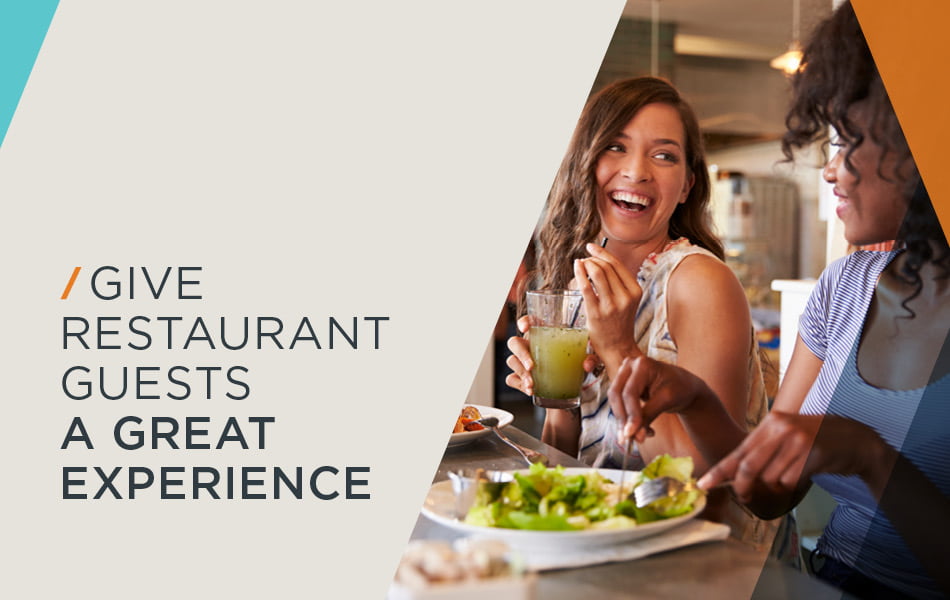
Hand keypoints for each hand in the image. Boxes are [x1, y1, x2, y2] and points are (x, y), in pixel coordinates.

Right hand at [505, 315, 601, 396]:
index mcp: (543, 334)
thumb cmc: (574, 363)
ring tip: (533, 384)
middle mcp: (530, 345)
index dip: (524, 321)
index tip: (526, 327)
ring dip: (521, 373)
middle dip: (521, 354)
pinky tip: (530, 390)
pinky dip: (520, 384)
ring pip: (512, 361)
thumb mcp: (585, 359)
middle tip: (532, 366)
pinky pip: (512, 379)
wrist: (570, 385)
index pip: (529, 321)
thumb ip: (590, 359)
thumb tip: (587, 364)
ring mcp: (522, 361)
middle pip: (514, 343)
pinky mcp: (520, 377)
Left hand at [574, 243, 642, 375]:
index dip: (602, 252)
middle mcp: (625, 297)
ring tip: (580, 264)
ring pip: (597, 273)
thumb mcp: (627, 300)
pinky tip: (576, 268)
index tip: (591, 247)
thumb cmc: (619, 323)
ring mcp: (611, 305)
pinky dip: (580, 273)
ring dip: (586, 264)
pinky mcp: (597, 313)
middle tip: (584, 259)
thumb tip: (601, 261)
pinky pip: (586, 287)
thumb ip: (619, 283)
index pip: (618, 264)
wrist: (618, 348)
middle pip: (606, 267)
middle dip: (592, 259)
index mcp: (635, 291)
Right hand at [609, 355, 710, 442]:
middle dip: (623, 419)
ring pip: (615, 401)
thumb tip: (636, 437)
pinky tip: (641, 430)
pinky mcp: (624, 386)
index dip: (630, 414)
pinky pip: (619, 404)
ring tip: (638, 437)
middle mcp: (629, 366)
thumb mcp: (666, 400)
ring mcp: (625, 375)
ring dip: (624, 421)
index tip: (632, 434)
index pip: (630, 392)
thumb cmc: (680, 388)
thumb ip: (649, 416)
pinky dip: (628, 419)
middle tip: (629, 439)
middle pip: (617, 395)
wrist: (684, 387)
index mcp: (642, 364)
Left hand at [698, 413, 891, 503]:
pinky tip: (804, 474)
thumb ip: (763, 450)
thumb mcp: (786, 435)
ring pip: (770, 478)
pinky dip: (792, 485)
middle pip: (748, 467)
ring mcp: (797, 441)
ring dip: (776, 485)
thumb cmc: (816, 440)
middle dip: (742, 487)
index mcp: (771, 422)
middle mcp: (781, 428)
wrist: (856, 439)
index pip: (739, 451)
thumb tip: (735, 475)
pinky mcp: (811, 455)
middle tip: (743, 497)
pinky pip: (789, 481)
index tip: (704, 484)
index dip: (720, 470)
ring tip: (791, 474)